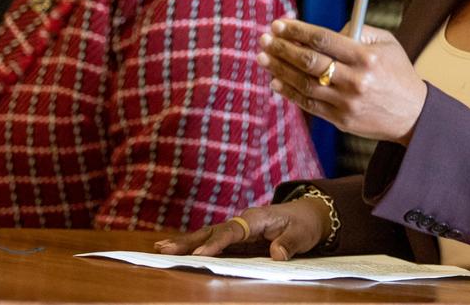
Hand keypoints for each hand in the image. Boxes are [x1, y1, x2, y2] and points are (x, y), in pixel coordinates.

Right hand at [154, 198, 330, 259]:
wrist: (308, 215)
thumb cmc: (305, 225)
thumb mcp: (303, 234)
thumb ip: (290, 244)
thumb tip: (277, 254)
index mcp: (257, 218)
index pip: (232, 231)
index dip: (216, 243)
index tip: (201, 253)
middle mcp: (243, 221)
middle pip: (211, 230)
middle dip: (188, 240)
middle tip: (164, 248)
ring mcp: (238, 228)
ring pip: (207, 234)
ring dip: (185, 242)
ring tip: (161, 248)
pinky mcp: (236, 238)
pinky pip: (212, 240)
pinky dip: (195, 245)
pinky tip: (177, 251)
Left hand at [258, 18, 426, 143]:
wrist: (414, 115)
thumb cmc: (397, 72)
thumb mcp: (387, 43)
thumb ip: (356, 31)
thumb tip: (318, 31)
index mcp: (366, 57)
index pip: (322, 38)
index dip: (296, 30)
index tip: (278, 24)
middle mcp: (356, 80)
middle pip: (309, 61)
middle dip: (282, 48)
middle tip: (264, 38)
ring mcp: (347, 103)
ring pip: (304, 84)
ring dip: (279, 69)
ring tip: (263, 57)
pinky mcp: (342, 120)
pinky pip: (309, 104)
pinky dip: (289, 92)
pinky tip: (275, 81)